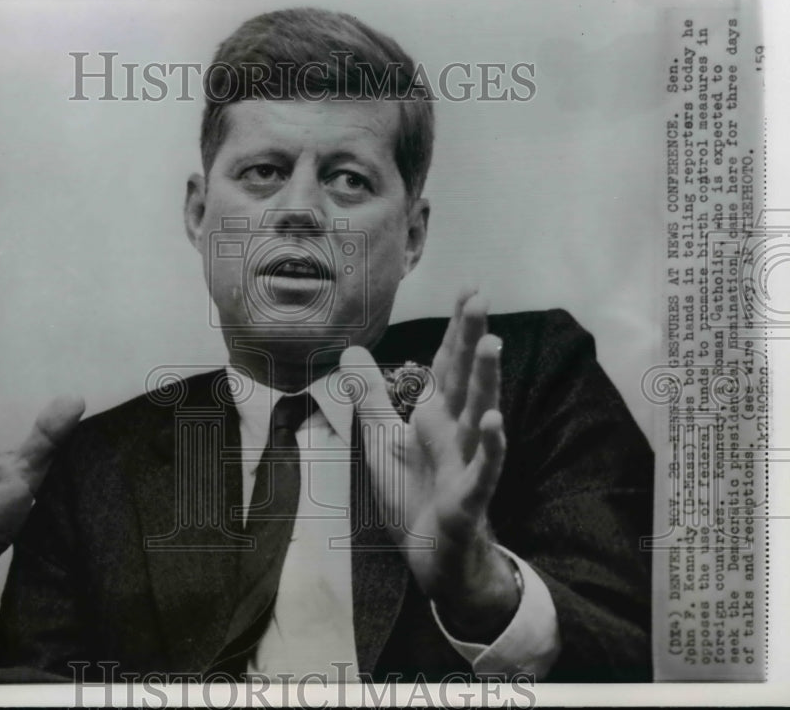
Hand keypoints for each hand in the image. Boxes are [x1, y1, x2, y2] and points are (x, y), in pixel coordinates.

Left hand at [341, 290, 517, 641]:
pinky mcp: (470, 495)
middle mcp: (455, 430)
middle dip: (470, 339)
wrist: (429, 553)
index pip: (447, 363)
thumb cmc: (412, 494)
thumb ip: (370, 396)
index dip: (456, 328)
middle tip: (480, 298)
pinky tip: (492, 420)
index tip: (469, 290)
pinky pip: (484, 467)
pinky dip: (490, 445)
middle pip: (464, 378)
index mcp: (435, 415)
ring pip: (478, 413)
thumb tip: (351, 350)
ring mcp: (466, 460)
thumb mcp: (382, 439)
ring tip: (492, 343)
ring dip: (486, 380)